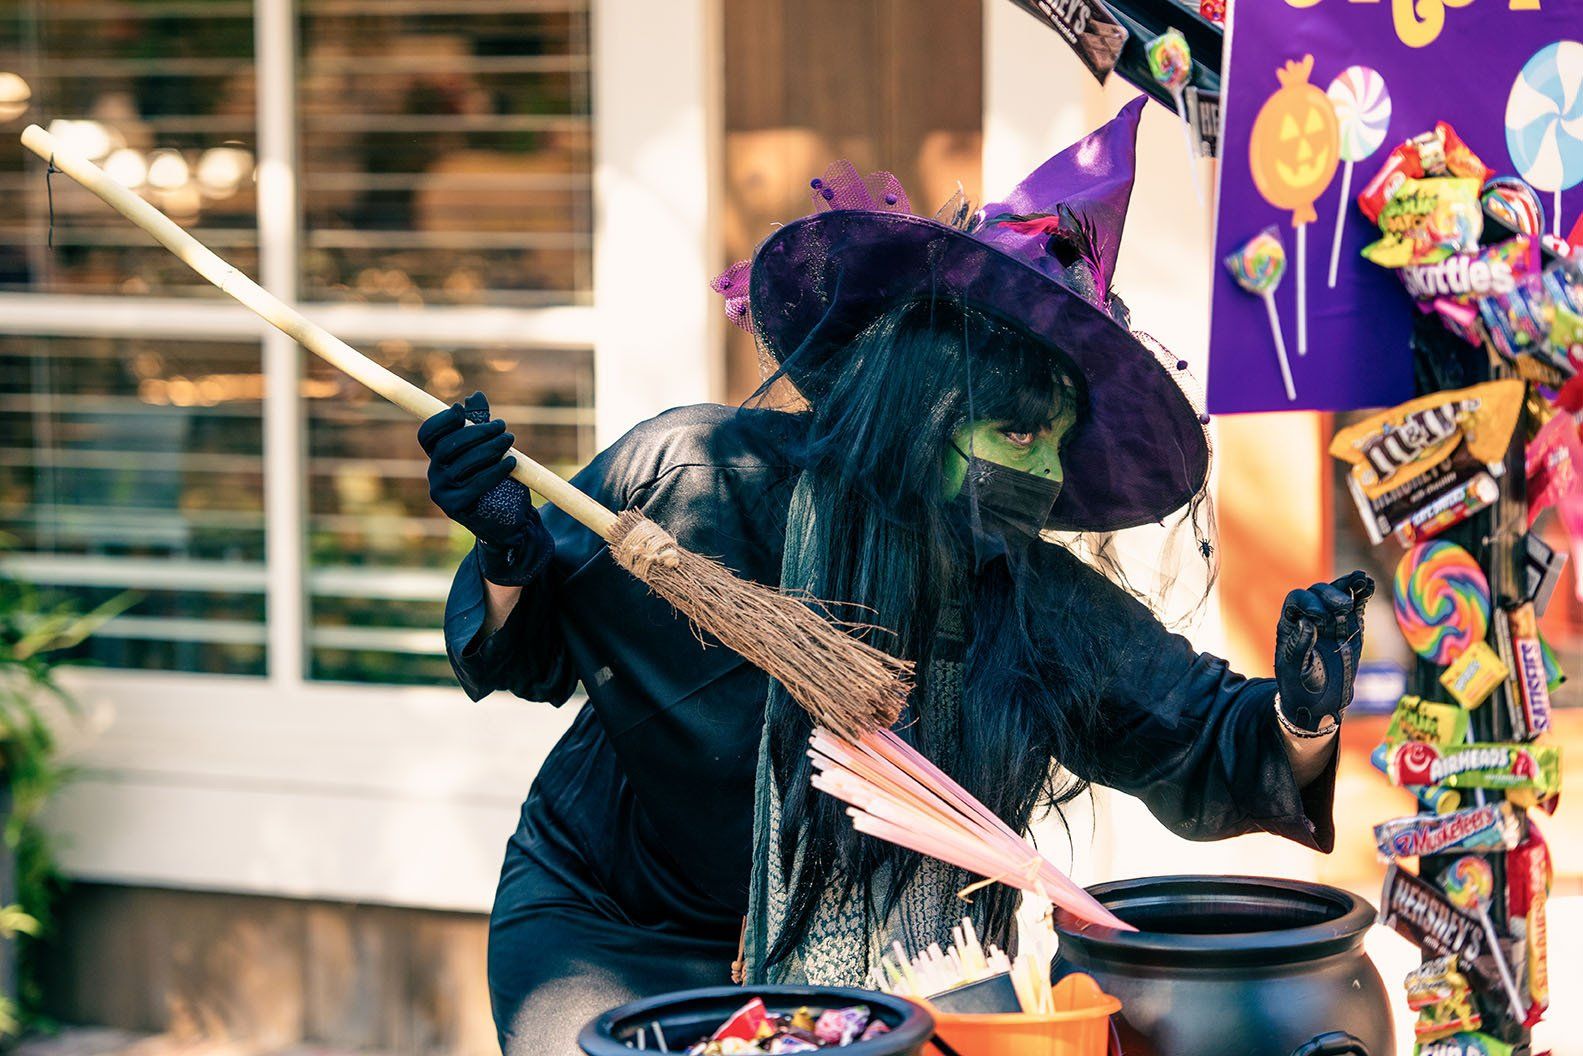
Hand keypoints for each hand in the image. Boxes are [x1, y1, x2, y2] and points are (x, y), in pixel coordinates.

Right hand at [418, 391, 552, 584]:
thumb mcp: (489, 449)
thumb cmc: (499, 481)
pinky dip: (495, 471)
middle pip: (448, 446)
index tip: (459, 410)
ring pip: (463, 463)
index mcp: (439, 457)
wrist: (510, 520)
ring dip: (489, 448)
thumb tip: (475, 396)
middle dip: (476, 432)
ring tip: (510, 441)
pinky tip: (511, 463)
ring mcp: (442, 492)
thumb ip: (479, 424)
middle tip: (503, 426)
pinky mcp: (455, 507)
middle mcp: (435, 474)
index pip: (428, 435)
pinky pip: (475, 484)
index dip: (440, 421)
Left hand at [1274, 570, 1373, 733]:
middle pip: (1318, 593)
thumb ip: (1299, 646)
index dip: (1308, 603)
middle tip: (1343, 608)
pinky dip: (1362, 593)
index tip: (1320, 618)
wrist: (1320, 702)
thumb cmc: (1300, 686)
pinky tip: (1368, 584)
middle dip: (1331, 596)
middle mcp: (1310, 616)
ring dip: (1348, 584)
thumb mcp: (1295, 669)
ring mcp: (1332, 619)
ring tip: (1361, 579)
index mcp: (1291, 623)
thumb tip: (1307, 622)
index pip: (1297, 600)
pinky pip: (1357, 604)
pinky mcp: (1351, 625)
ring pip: (1338, 593)